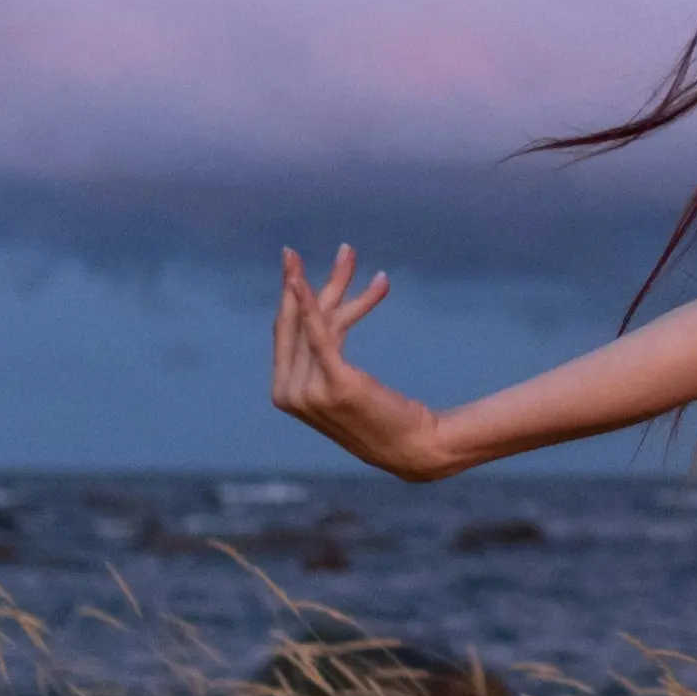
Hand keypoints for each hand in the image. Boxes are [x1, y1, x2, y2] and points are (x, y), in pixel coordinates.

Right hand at [269, 243, 453, 480]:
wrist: (413, 446)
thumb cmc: (381, 414)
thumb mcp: (344, 380)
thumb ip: (323, 353)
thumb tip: (325, 311)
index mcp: (283, 392)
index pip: (285, 331)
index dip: (290, 294)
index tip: (294, 263)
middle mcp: (288, 393)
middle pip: (297, 321)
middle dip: (305, 280)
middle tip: (321, 249)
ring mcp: (308, 391)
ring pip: (318, 321)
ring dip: (337, 282)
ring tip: (349, 251)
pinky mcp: (335, 384)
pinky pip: (319, 334)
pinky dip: (309, 304)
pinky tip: (302, 281)